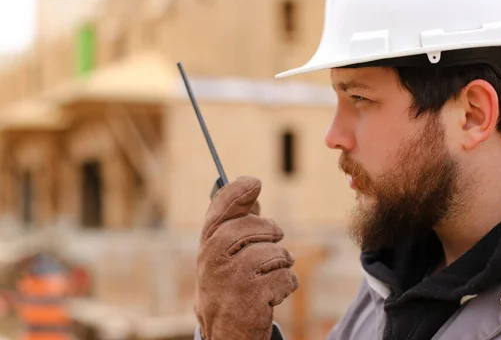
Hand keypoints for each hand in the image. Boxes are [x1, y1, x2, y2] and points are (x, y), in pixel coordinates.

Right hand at [194, 176, 298, 339]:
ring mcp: (229, 281)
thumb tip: (252, 195)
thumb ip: (239, 224)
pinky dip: (287, 283)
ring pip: (269, 253)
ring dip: (282, 260)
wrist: (226, 332)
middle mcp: (212, 261)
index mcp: (207, 245)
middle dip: (268, 228)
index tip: (254, 183)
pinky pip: (283, 277)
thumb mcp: (228, 254)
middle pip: (246, 228)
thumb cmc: (230, 285)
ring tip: (278, 269)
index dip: (236, 193)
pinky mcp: (249, 300)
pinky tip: (277, 291)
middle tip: (278, 233)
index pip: (219, 211)